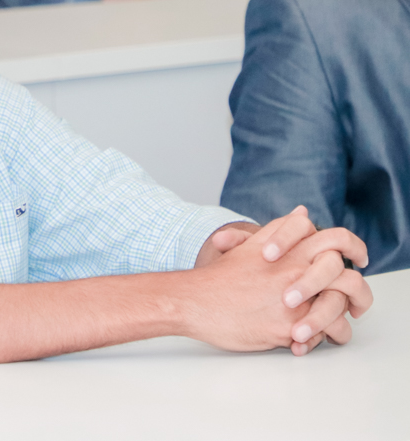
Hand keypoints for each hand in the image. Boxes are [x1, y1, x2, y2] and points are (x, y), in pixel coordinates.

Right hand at [184, 208, 371, 353]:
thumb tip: (303, 212)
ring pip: (339, 308)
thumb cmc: (219, 277)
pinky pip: (323, 334)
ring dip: (342, 318)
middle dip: (358, 290)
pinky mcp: (289, 326)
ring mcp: (293, 298)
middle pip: (343, 272)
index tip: (357, 257)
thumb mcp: (250, 245)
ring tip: (335, 327)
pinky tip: (309, 339)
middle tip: (356, 301)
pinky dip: (323, 338)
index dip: (352, 246)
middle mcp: (294, 269)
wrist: (194, 300)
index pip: (333, 238)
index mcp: (287, 249)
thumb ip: (280, 230)